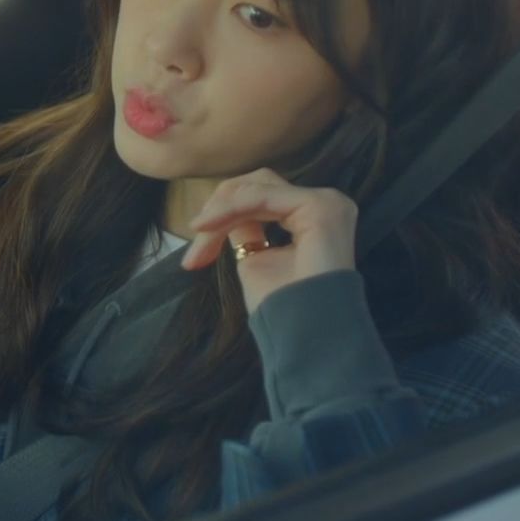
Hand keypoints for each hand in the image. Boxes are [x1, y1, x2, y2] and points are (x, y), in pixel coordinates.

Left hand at [179, 168, 358, 315]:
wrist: (307, 334)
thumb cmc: (283, 306)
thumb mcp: (256, 258)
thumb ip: (246, 228)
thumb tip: (222, 210)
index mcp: (311, 215)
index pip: (259, 198)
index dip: (221, 216)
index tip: (194, 256)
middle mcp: (324, 203)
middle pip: (256, 186)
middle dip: (218, 209)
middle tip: (195, 241)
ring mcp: (325, 202)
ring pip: (254, 189)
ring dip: (219, 212)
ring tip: (199, 238)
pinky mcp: (318, 206)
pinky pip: (260, 196)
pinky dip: (229, 208)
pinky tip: (206, 226)